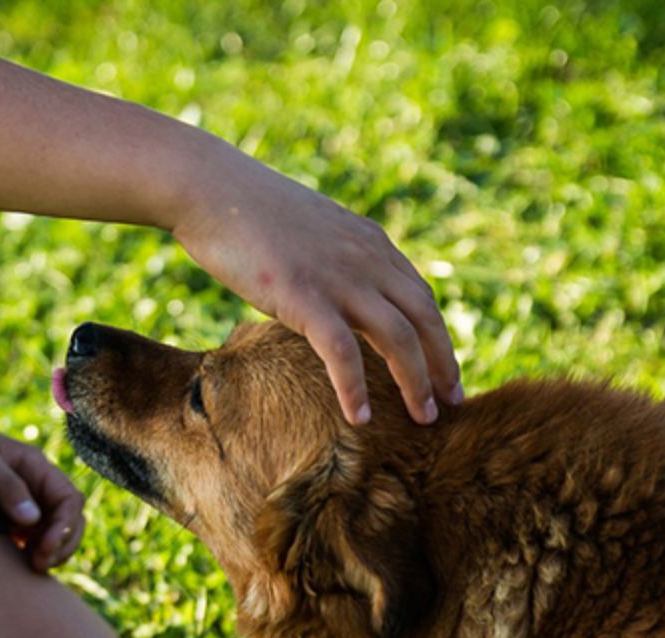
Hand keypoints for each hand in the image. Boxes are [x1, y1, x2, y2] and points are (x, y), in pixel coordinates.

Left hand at [0, 403, 84, 571]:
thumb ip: (6, 487)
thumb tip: (33, 519)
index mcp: (34, 466)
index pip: (69, 499)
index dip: (65, 527)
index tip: (45, 548)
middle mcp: (33, 484)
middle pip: (69, 518)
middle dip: (63, 543)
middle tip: (39, 565)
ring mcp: (20, 500)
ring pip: (52, 530)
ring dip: (51, 551)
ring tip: (32, 567)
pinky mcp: (3, 515)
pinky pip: (29, 537)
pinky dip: (31, 552)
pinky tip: (17, 564)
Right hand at [171, 150, 462, 425]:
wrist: (211, 189)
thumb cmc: (248, 213)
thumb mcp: (310, 232)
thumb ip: (335, 259)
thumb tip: (334, 292)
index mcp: (370, 243)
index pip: (420, 296)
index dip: (438, 337)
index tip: (444, 371)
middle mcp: (366, 259)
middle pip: (424, 318)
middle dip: (443, 364)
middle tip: (453, 402)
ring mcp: (338, 277)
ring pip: (398, 338)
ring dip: (416, 382)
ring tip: (424, 420)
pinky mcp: (304, 297)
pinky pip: (343, 352)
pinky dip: (355, 388)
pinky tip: (360, 418)